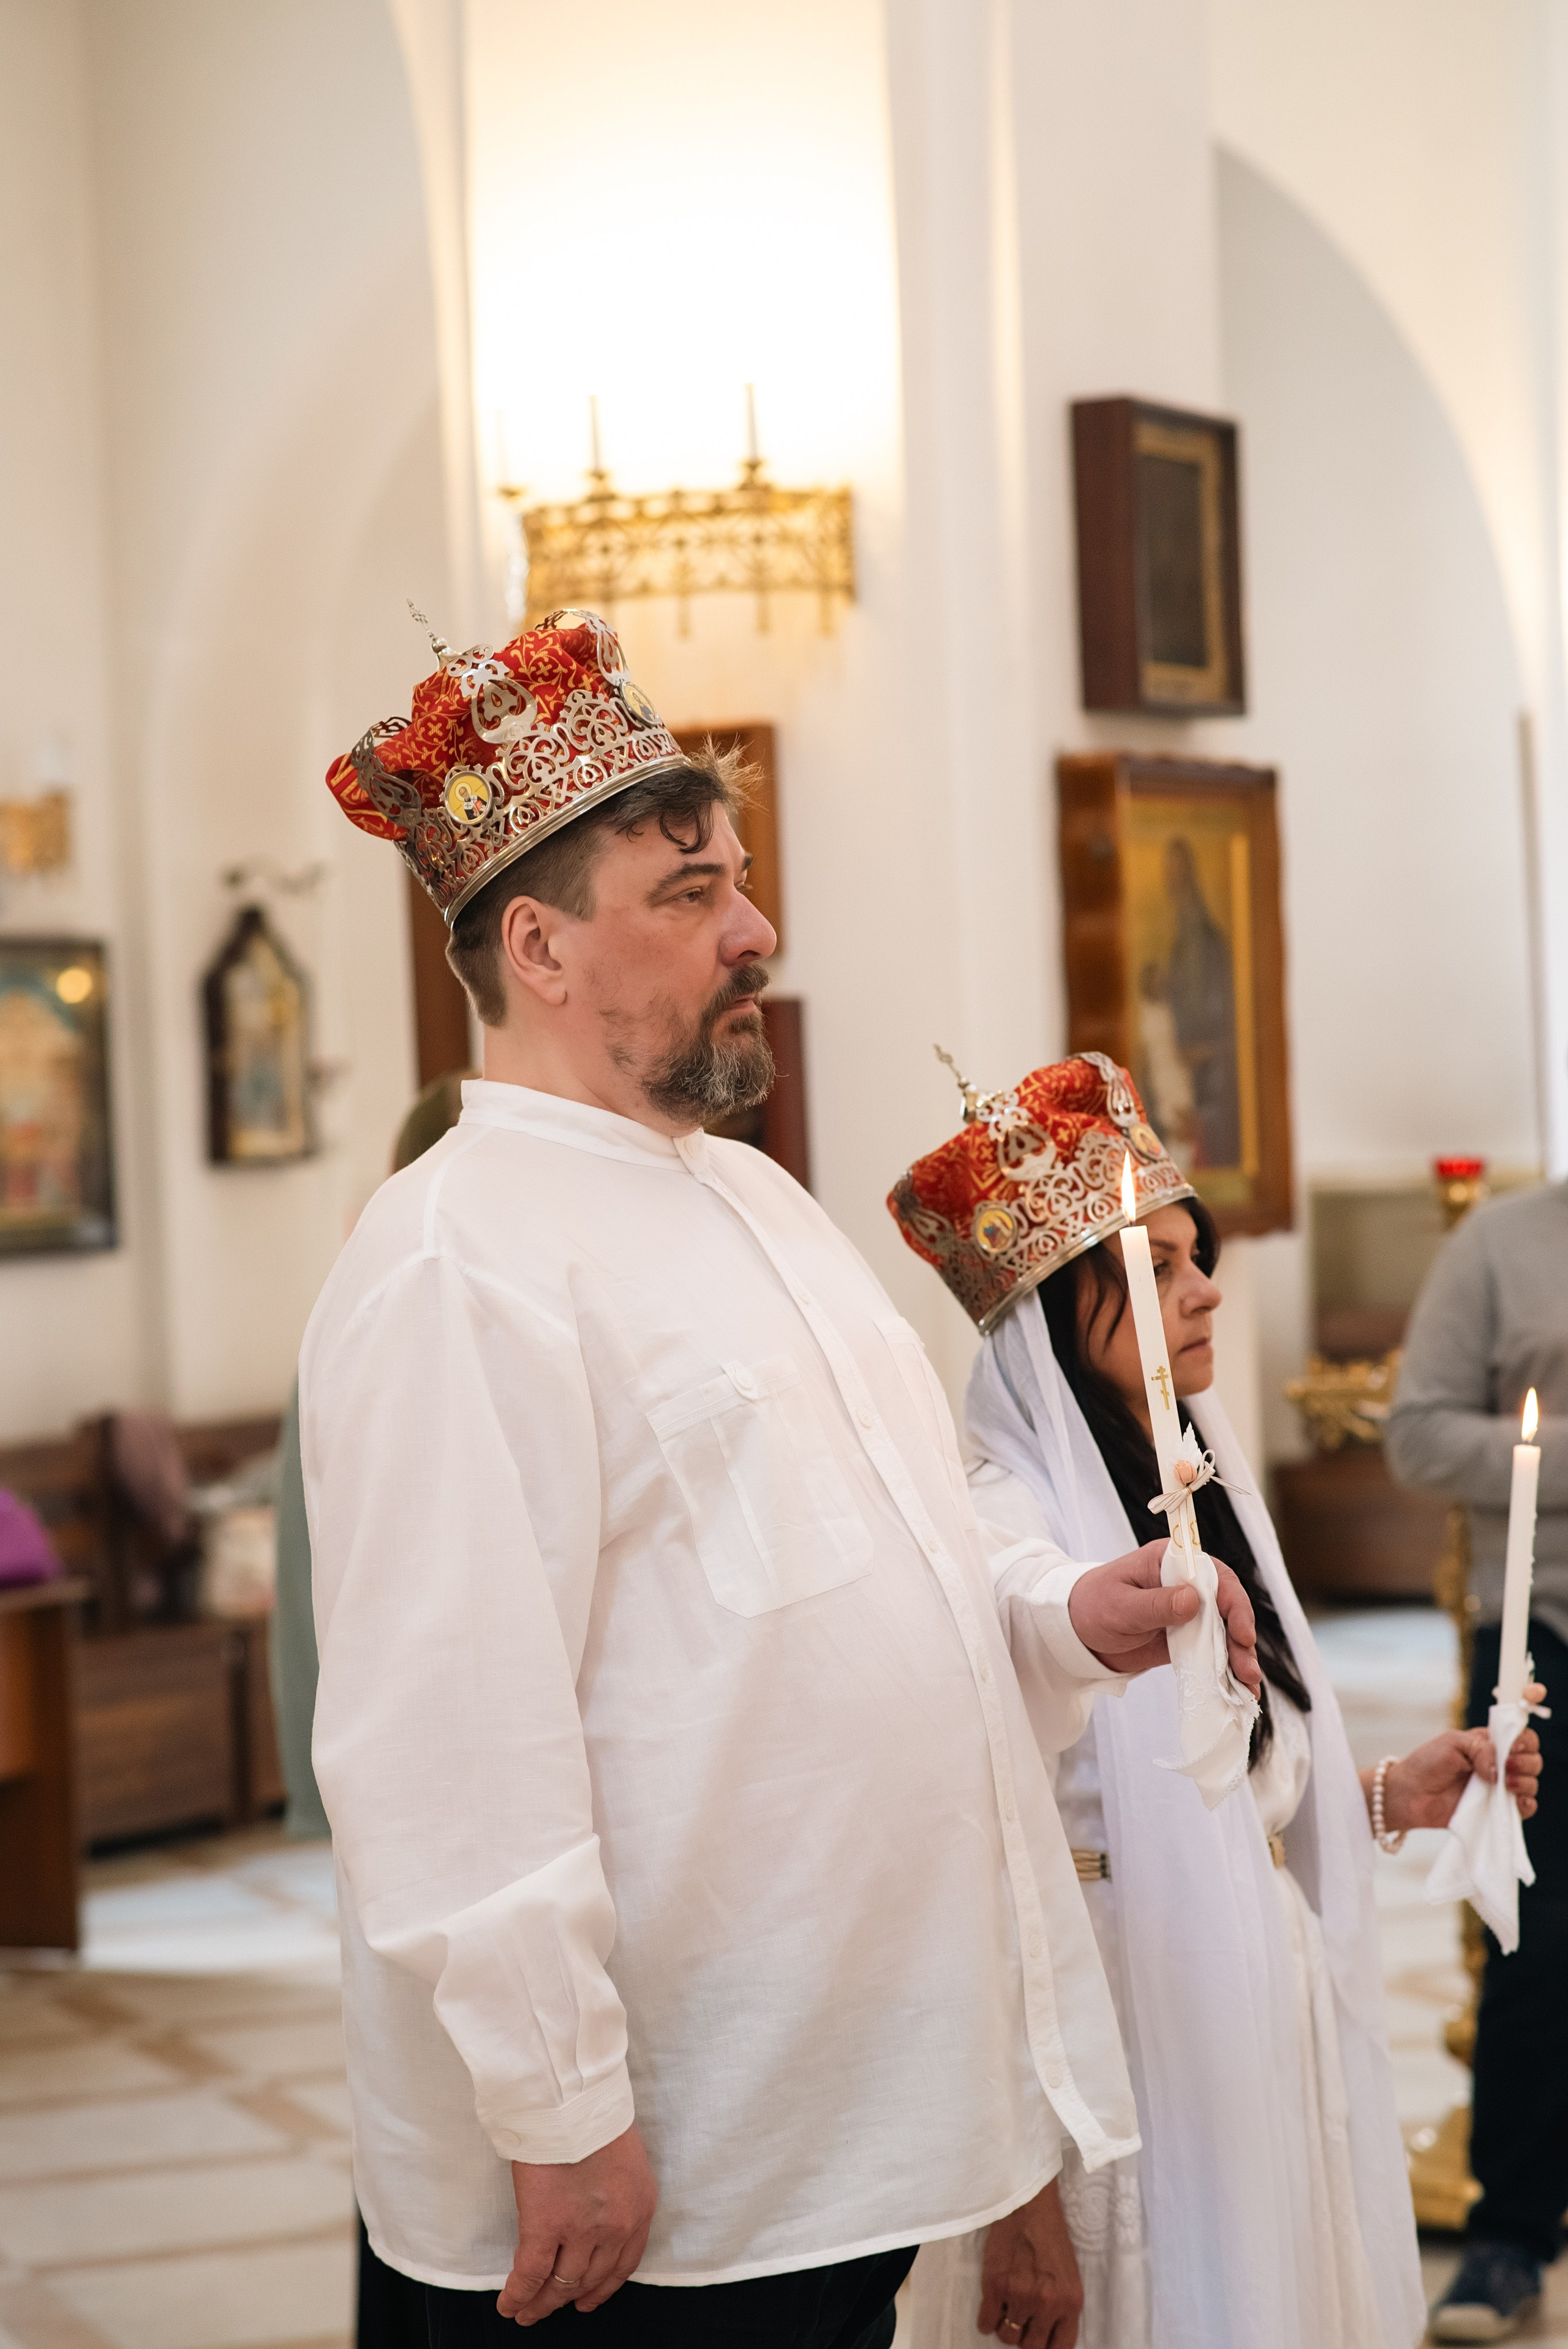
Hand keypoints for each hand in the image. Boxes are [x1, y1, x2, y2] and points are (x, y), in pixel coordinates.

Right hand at [497, 2124, 656, 2323]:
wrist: (572, 2097)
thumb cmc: (593, 2113)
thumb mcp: (622, 2158)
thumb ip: (611, 2192)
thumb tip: (589, 2212)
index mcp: (639, 2207)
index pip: (624, 2264)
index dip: (602, 2288)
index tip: (587, 2299)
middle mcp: (616, 2227)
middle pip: (590, 2278)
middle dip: (569, 2297)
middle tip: (551, 2307)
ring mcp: (582, 2230)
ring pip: (561, 2282)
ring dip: (541, 2302)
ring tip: (526, 2312)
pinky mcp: (546, 2226)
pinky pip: (531, 2274)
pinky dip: (519, 2294)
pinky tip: (509, 2305)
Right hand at [978, 2178, 1082, 2345]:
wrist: (1028, 2204)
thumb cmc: (1050, 2236)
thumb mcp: (1069, 2276)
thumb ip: (1061, 2307)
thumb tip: (1047, 2336)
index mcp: (1071, 2302)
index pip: (1060, 2348)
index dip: (1046, 2347)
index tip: (1038, 2339)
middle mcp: (1047, 2304)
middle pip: (1031, 2347)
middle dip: (1024, 2337)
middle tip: (1021, 2319)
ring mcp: (1020, 2296)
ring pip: (1007, 2336)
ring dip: (1005, 2326)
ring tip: (1006, 2307)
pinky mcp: (996, 2286)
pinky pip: (986, 2324)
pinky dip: (987, 2319)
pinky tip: (992, 2304)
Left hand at [1067, 1539, 1260, 1696]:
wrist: (1076, 1633)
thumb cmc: (1092, 1606)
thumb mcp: (1121, 1605)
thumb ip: (1156, 1604)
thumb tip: (1193, 1600)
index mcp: (1170, 1562)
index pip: (1214, 1575)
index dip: (1233, 1602)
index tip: (1240, 1631)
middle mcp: (1186, 1584)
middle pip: (1227, 1606)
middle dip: (1241, 1637)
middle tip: (1246, 1666)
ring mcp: (1189, 1613)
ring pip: (1225, 1632)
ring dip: (1240, 1658)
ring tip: (1247, 1686)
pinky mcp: (1186, 1638)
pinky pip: (1212, 1653)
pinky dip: (1226, 1671)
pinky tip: (1238, 1689)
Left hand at [1375, 1695, 1544, 1832]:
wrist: (1410, 1794)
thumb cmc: (1427, 1763)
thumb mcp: (1452, 1743)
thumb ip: (1480, 1748)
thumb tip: (1498, 1771)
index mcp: (1490, 1744)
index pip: (1521, 1738)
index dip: (1525, 1741)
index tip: (1513, 1747)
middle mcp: (1499, 1766)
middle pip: (1531, 1761)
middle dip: (1526, 1762)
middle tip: (1506, 1767)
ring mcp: (1499, 1789)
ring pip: (1530, 1784)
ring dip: (1525, 1782)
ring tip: (1504, 1784)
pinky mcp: (1496, 1811)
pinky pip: (1523, 1809)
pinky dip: (1526, 1805)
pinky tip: (1517, 1802)